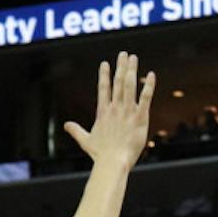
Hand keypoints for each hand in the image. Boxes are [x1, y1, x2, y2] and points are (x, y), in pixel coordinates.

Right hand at [64, 51, 155, 168]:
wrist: (113, 162)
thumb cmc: (101, 155)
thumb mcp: (85, 141)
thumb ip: (76, 130)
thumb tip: (66, 125)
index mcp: (103, 112)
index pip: (103, 88)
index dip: (104, 75)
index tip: (105, 63)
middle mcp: (115, 108)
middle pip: (118, 82)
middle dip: (121, 66)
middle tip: (124, 54)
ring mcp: (127, 112)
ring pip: (129, 85)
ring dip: (131, 70)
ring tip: (133, 58)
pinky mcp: (139, 118)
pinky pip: (145, 98)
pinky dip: (148, 86)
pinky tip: (151, 74)